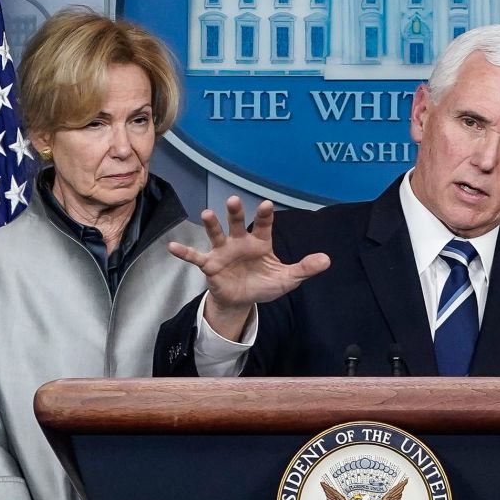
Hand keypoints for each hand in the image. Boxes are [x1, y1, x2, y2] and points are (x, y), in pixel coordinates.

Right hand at [168, 197, 329, 339]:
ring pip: (216, 234)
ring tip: (206, 214)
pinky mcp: (210, 265)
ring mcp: (223, 252)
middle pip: (237, 224)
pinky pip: (195, 257)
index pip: (264, 225)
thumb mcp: (287, 279)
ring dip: (211, 225)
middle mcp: (240, 242)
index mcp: (260, 242)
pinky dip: (184, 252)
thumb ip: (304, 269)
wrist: (243, 300)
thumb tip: (327, 260)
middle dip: (235, 213)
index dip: (265, 215)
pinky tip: (171, 247)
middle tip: (232, 200)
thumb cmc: (264, 283)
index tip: (266, 204)